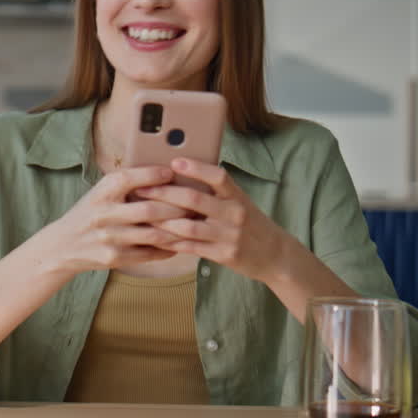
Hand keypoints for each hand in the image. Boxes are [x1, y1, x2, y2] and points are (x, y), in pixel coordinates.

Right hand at [45, 165, 191, 273]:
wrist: (63, 245)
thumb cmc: (90, 213)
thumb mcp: (100, 193)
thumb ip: (125, 184)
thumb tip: (165, 174)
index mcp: (101, 192)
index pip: (129, 178)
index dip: (153, 174)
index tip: (173, 172)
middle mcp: (104, 213)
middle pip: (150, 209)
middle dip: (177, 206)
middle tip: (196, 203)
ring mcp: (109, 238)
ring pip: (154, 234)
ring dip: (178, 230)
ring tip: (194, 224)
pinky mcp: (114, 258)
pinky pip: (150, 253)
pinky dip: (168, 249)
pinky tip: (180, 243)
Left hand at [136, 157, 292, 283]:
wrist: (277, 255)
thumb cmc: (250, 223)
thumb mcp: (240, 202)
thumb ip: (216, 192)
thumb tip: (180, 173)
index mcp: (238, 197)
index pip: (219, 177)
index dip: (196, 168)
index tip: (174, 162)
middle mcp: (234, 214)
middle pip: (194, 200)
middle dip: (164, 193)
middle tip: (141, 188)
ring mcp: (229, 236)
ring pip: (188, 226)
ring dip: (161, 220)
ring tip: (141, 214)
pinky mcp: (224, 255)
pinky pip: (191, 247)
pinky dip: (171, 242)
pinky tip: (155, 237)